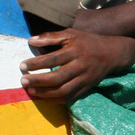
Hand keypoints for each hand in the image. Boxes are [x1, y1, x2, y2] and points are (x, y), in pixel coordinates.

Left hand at [20, 29, 134, 101]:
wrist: (112, 53)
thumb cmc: (87, 42)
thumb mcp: (71, 34)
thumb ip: (51, 37)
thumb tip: (31, 40)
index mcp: (75, 50)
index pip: (53, 58)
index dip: (36, 63)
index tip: (22, 65)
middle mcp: (80, 66)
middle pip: (57, 77)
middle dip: (38, 81)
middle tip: (23, 81)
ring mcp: (84, 79)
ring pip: (63, 91)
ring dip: (45, 93)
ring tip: (31, 91)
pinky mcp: (86, 88)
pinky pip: (69, 97)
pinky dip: (55, 100)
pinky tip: (43, 97)